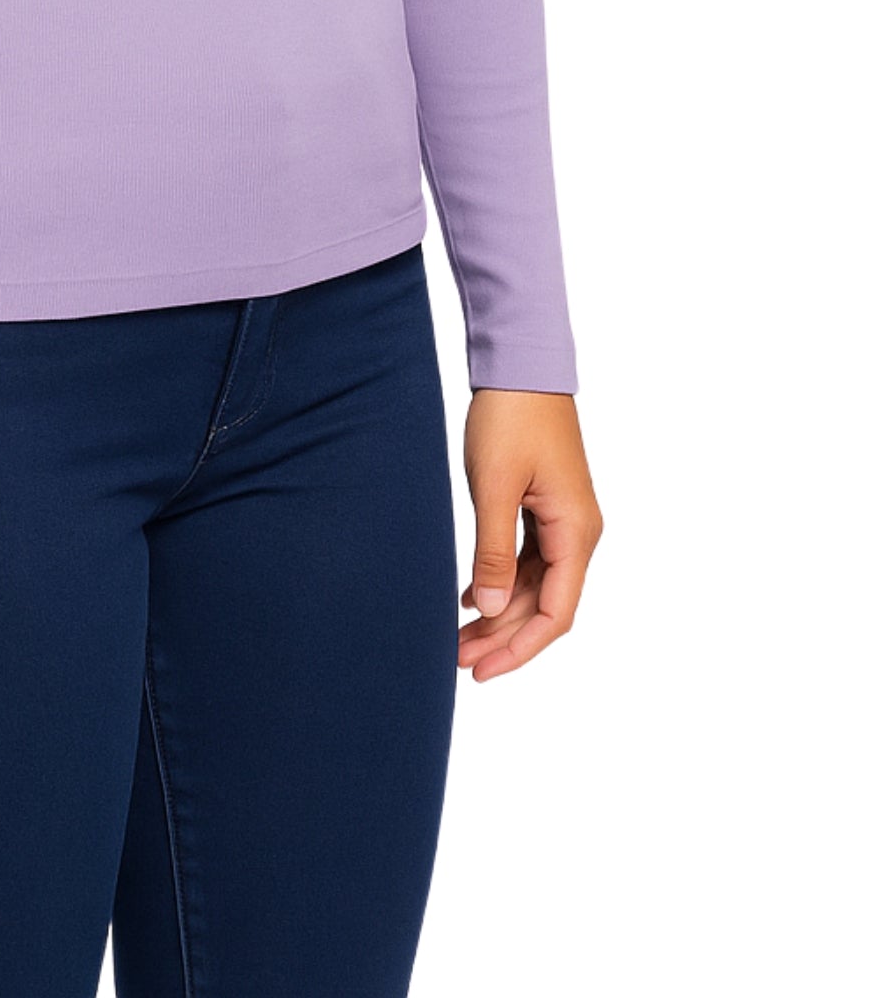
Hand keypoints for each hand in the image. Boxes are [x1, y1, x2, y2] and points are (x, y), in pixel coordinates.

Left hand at [458, 388, 602, 681]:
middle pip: (544, 605)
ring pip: (535, 584)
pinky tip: (469, 597)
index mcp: (576, 532)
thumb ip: (494, 550)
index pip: (555, 614)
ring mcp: (563, 519)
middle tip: (456, 659)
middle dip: (502, 637)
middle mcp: (578, 532)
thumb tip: (491, 608)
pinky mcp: (545, 505)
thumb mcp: (496, 486)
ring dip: (499, 612)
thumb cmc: (510, 417)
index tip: (481, 672)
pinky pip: (527, 558)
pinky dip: (500, 580)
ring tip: (456, 636)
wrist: (521, 363)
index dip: (519, 649)